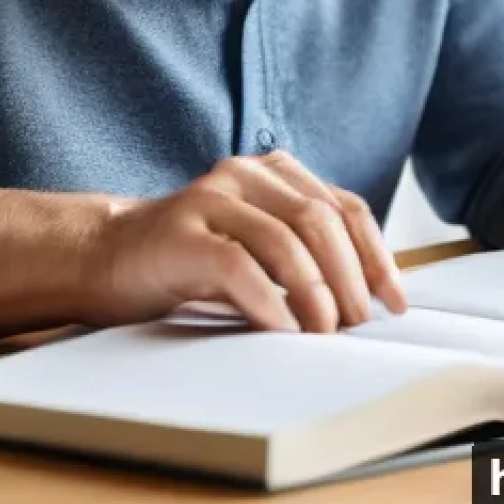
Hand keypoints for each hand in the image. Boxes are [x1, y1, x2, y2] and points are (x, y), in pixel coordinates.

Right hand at [82, 150, 407, 333]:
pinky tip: (283, 330)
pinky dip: (269, 301)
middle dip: (350, 277)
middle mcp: (246, 173)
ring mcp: (210, 197)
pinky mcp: (181, 232)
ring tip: (324, 332)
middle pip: (320, 220)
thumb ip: (304, 252)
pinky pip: (238, 264)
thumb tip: (368, 299)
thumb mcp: (258, 247)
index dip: (376, 255)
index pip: (345, 206)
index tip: (395, 302)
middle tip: (355, 323)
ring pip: (285, 239)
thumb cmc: (194, 259)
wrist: (108, 255)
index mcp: (274, 171)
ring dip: (315, 293)